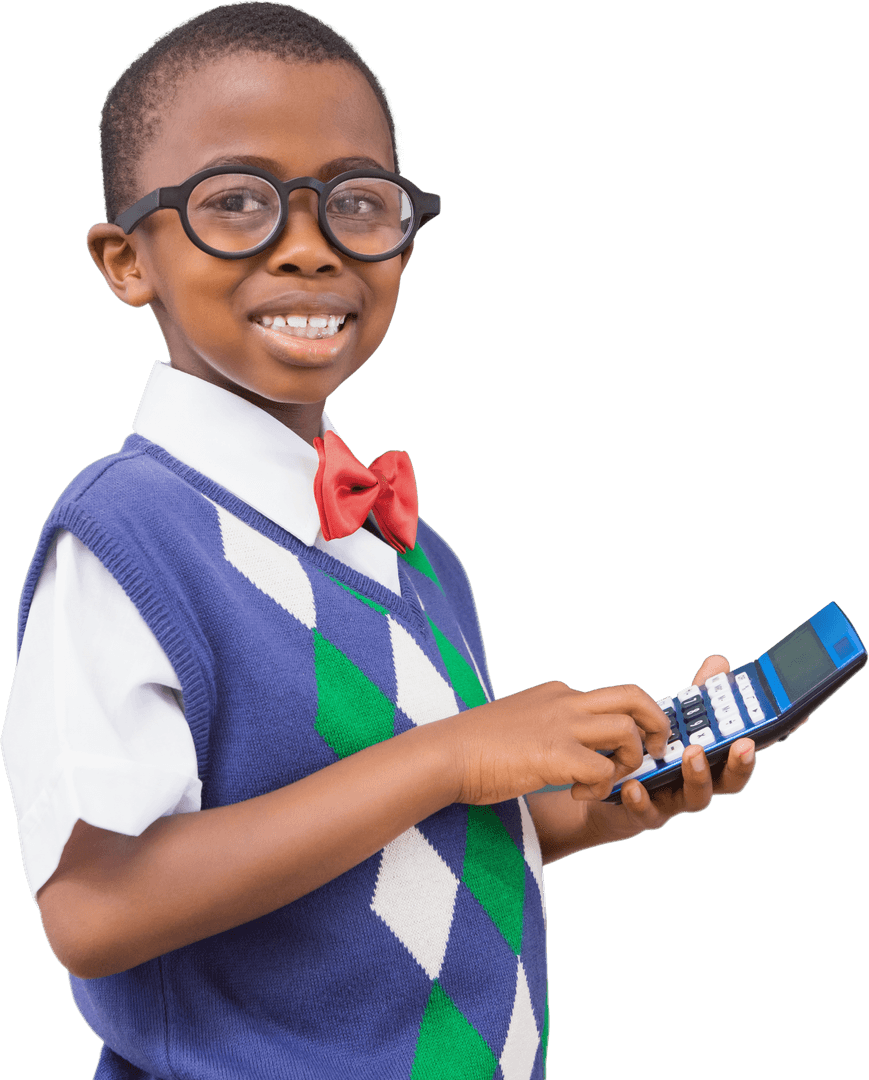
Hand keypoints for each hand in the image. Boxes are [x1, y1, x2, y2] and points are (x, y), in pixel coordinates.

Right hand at [443, 680, 669, 805]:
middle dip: (656, 725)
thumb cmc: (472, 746)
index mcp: (556, 694)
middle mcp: (565, 702)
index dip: (631, 721)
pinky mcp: (555, 755)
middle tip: (654, 753)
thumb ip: (545, 726)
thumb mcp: (518, 722)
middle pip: (634, 697)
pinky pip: (603, 771)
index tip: (629, 745)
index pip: (611, 696)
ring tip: (605, 782)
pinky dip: (599, 789)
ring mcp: (561, 725)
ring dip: (628, 761)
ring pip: (627, 731)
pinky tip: (575, 796)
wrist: (443, 754)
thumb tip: (560, 746)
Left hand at [617, 654, 754, 829]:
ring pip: (695, 798)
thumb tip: (719, 663)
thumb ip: (696, 696)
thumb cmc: (650, 755)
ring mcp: (674, 801)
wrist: (609, 792)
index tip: (794, 721)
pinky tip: (635, 785)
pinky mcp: (644, 815)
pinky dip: (642, 801)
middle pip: (729, 781)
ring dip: (698, 776)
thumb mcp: (672, 720)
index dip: (767, 738)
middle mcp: (698, 783)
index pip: (744, 752)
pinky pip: (648, 813)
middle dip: (740, 763)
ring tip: (692, 752)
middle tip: (743, 743)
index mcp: (710, 760)